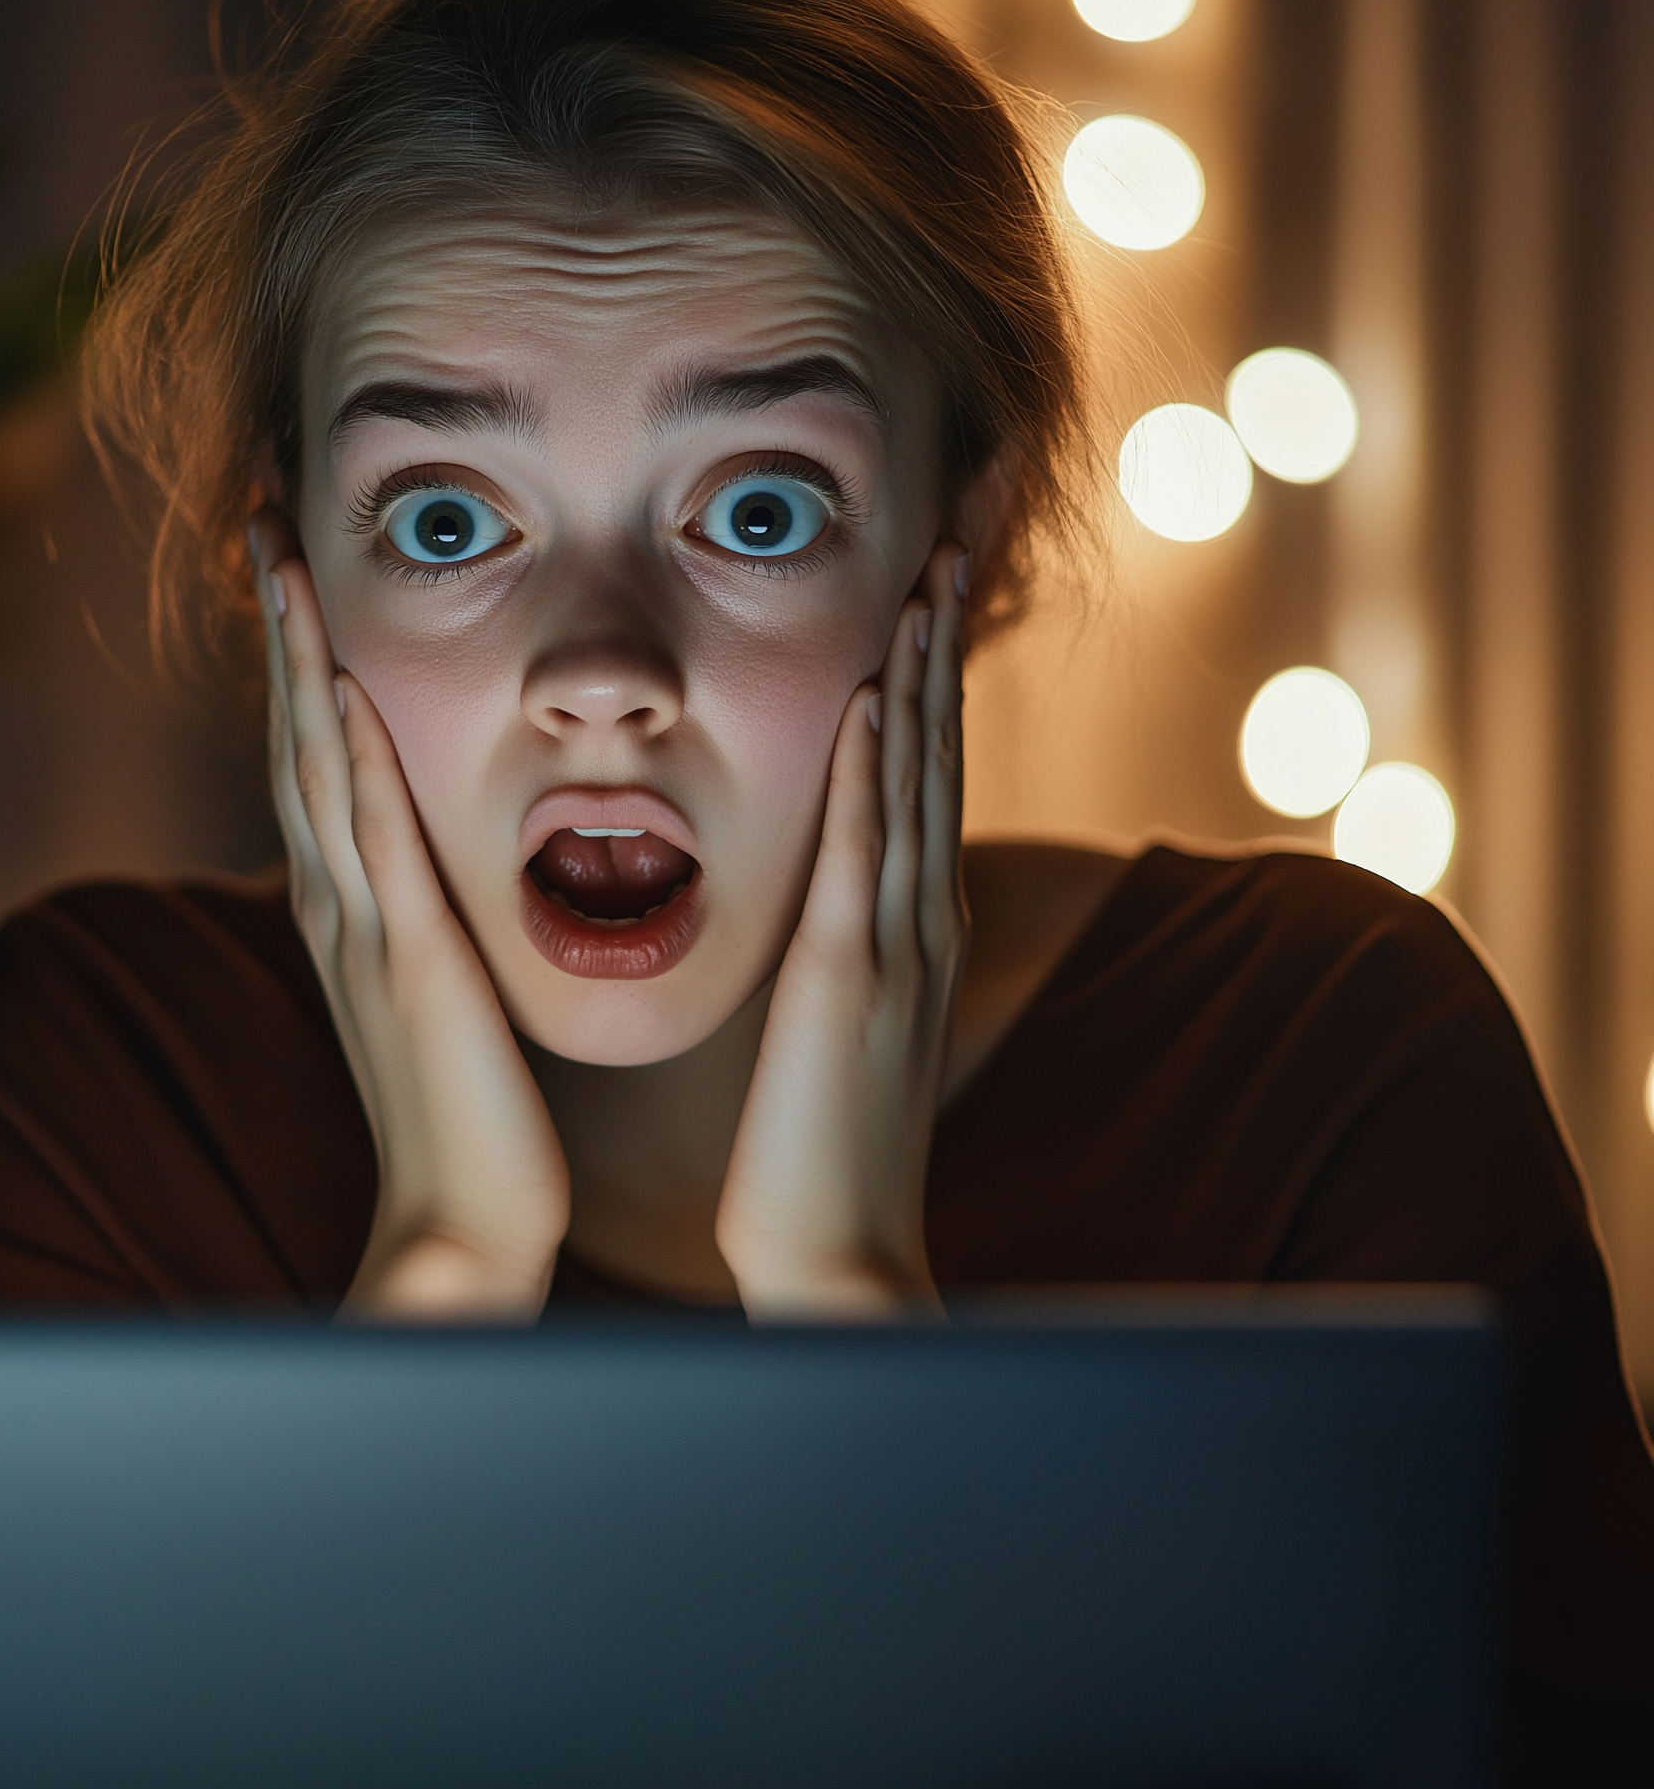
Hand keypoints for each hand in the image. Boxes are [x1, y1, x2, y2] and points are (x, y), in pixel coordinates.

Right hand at [249, 510, 569, 1317]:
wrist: (461, 1228)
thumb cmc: (463, 1120)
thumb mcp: (435, 998)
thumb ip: (422, 927)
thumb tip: (426, 872)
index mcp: (353, 912)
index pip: (313, 758)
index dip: (296, 659)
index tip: (290, 567)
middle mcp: (342, 908)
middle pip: (294, 737)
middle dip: (278, 627)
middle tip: (259, 518)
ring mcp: (367, 934)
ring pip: (316, 769)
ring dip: (297, 659)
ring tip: (281, 558)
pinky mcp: (411, 966)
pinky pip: (375, 844)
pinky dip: (352, 763)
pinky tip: (342, 687)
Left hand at [713, 542, 970, 1318]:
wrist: (840, 1263)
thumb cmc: (826, 1153)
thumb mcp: (847, 1030)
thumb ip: (852, 952)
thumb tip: (842, 897)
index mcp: (915, 927)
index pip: (930, 771)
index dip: (939, 670)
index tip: (938, 575)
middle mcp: (922, 920)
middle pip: (941, 749)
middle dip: (950, 636)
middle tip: (962, 525)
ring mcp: (896, 949)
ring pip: (914, 783)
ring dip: (922, 674)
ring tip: (928, 571)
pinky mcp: (847, 984)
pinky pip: (862, 856)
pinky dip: (871, 771)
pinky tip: (868, 696)